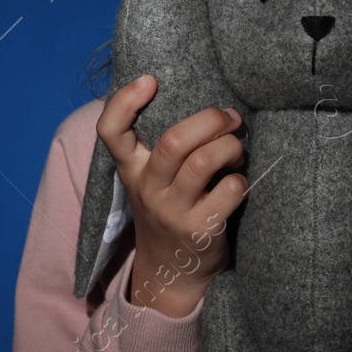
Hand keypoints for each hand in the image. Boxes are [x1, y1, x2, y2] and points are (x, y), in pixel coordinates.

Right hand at [96, 74, 246, 317]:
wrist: (172, 271)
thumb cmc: (168, 208)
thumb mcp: (150, 179)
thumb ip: (160, 145)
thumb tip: (202, 100)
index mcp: (131, 169)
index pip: (110, 132)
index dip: (123, 101)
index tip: (149, 80)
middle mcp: (148, 189)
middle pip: (173, 142)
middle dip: (209, 120)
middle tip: (230, 118)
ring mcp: (173, 211)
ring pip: (204, 162)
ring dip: (230, 147)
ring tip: (237, 149)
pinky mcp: (201, 230)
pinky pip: (229, 191)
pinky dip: (241, 179)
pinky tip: (239, 182)